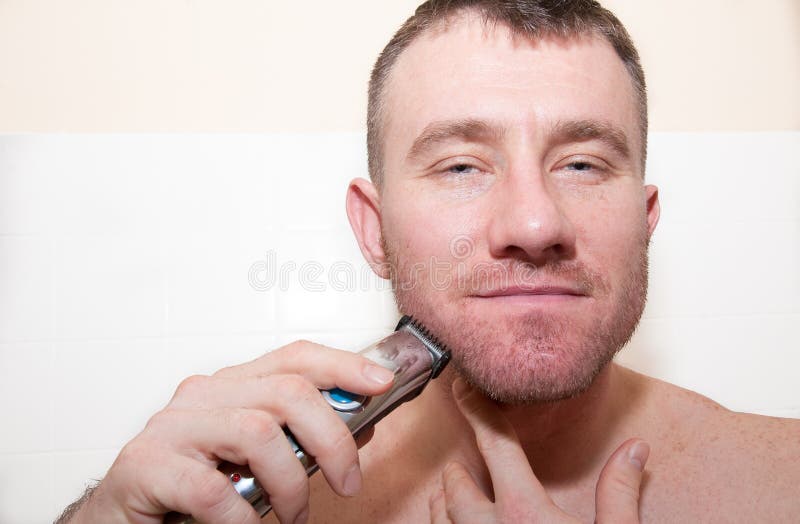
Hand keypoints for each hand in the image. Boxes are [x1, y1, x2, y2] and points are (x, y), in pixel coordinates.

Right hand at [71, 341, 394, 523]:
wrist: (122, 519)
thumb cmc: (190, 488)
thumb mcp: (255, 457)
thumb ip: (301, 438)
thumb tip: (361, 424)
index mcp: (231, 386)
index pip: (294, 357)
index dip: (343, 365)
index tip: (381, 383)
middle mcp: (202, 395)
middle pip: (287, 393)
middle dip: (332, 440)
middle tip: (347, 483)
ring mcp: (171, 427)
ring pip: (258, 433)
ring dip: (291, 485)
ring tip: (294, 517)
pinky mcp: (145, 465)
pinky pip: (212, 490)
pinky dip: (243, 518)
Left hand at [430, 378, 649, 523]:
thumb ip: (620, 494)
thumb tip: (636, 449)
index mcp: (525, 512)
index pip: (495, 444)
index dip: (477, 410)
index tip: (463, 390)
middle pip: (457, 481)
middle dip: (463, 468)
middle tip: (472, 463)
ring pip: (438, 514)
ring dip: (445, 499)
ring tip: (456, 491)